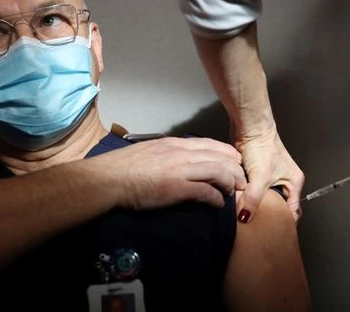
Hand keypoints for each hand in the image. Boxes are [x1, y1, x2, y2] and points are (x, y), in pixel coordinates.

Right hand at [95, 136, 246, 209]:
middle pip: (220, 156)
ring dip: (230, 183)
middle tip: (240, 181)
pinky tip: (218, 205)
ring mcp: (180, 169)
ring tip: (233, 193)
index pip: (210, 144)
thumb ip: (167, 154)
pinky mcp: (177, 188)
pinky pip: (206, 192)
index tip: (234, 163)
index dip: (227, 154)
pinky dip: (216, 199)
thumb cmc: (123, 167)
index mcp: (174, 143)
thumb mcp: (150, 152)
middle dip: (235, 169)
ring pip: (219, 171)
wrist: (109, 178)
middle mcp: (181, 152)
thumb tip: (178, 163)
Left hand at [235, 127, 304, 222]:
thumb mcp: (261, 177)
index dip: (284, 222)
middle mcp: (284, 182)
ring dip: (256, 206)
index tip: (273, 233)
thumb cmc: (262, 147)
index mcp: (294, 183)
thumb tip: (245, 217)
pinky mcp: (256, 174)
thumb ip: (254, 199)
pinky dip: (247, 197)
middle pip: (278, 206)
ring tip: (248, 217)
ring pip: (264, 199)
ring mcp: (270, 178)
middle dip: (269, 216)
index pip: (293, 211)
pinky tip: (240, 203)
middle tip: (258, 228)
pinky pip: (253, 191)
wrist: (249, 128)